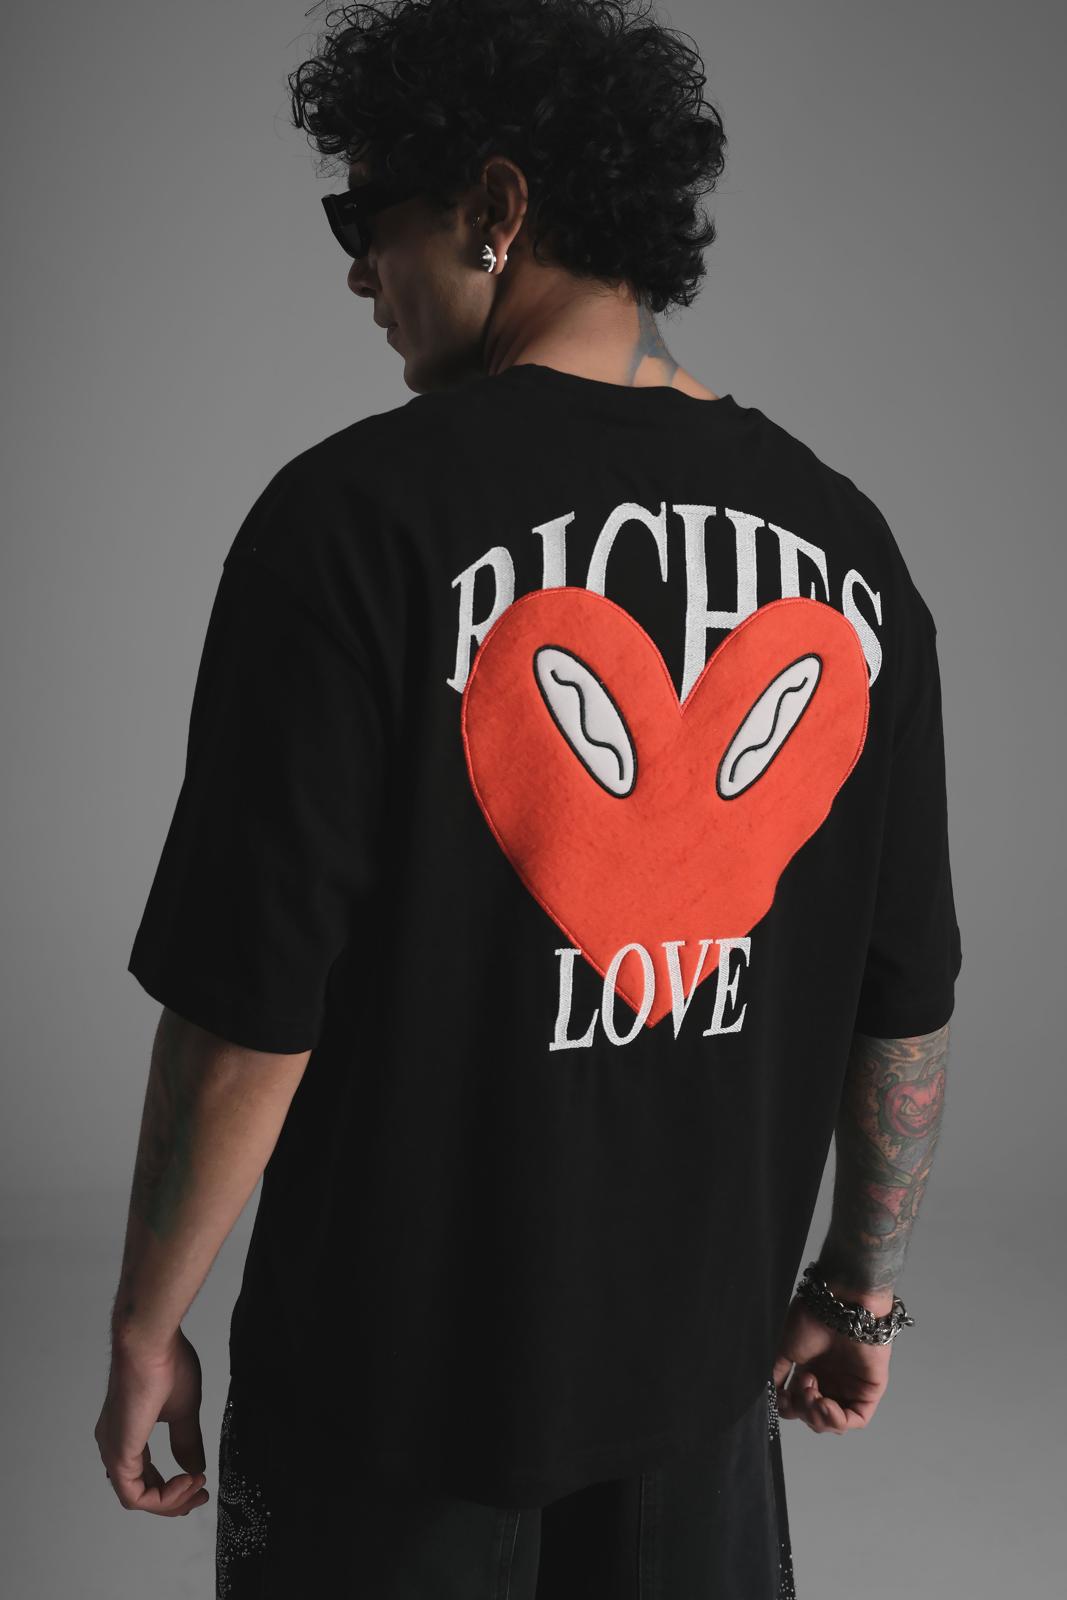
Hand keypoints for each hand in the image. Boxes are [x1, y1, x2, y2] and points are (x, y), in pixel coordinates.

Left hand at [94, 1326, 210, 1514]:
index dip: (170, 1486)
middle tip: (201, 1495)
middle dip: (173, 1499)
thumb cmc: (167, 1363)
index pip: (144, 1475)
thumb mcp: (183, 1409)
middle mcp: (114, 1445)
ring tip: (197, 1485)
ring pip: (137, 1497)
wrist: (151, 1343)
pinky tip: (187, 1480)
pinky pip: (136, 1495)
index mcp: (127, 1433)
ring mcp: (114, 1452)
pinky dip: (163, 1497)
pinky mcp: (119, 1455)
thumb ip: (185, 1441)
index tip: (199, 1482)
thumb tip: (194, 1468)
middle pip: (140, 1491)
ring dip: (171, 1500)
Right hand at [772, 1294, 892, 1434]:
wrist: (839, 1304)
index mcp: (812, 1371)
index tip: (782, 1398)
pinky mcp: (869, 1391)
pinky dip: (838, 1420)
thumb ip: (777, 1375)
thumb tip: (771, 1398)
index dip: (790, 1409)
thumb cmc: (813, 1318)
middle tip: (802, 1390)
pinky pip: (856, 1419)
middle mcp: (831, 1381)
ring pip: (834, 1422)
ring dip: (819, 1416)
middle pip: (816, 1417)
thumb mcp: (785, 1349)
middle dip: (804, 1411)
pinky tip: (825, 1406)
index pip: (800, 1405)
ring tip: (813, 1394)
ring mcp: (851, 1387)